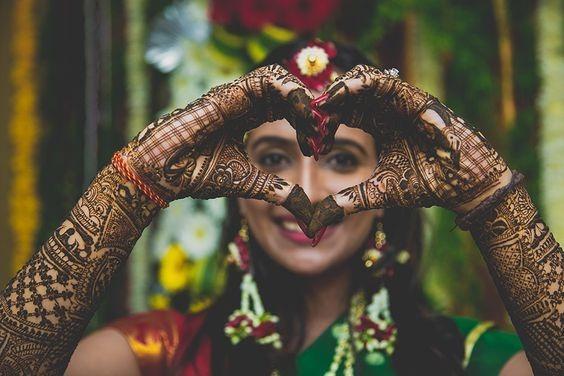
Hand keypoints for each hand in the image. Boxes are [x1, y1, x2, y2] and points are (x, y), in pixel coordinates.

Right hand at [117, 64, 315, 222]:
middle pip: (287, 94)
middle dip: (310, 111)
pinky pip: (265, 79)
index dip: (306, 124)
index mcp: (247, 118)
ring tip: (316, 121)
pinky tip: (303, 107)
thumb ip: (278, 191)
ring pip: (279, 80)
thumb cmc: (198, 175)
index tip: (319, 146)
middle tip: (324, 133)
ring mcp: (235, 95)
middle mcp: (243, 103)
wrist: (164, 173)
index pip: (286, 110)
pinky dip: (288, 89)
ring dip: (302, 97)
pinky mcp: (228, 93)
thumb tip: (306, 210)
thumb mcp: (249, 183)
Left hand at [308, 64, 510, 231]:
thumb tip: (318, 219)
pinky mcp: (416, 99)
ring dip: (341, 89)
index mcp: (379, 125)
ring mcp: (402, 102)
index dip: (326, 122)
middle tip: (305, 114)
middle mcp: (388, 110)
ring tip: (320, 102)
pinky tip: (343, 92)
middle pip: (351, 94)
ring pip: (365, 82)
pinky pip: (386, 83)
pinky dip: (363, 84)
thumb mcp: (379, 192)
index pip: (345, 114)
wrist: (464, 185)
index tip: (309, 139)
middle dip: (327, 102)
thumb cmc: (426, 185)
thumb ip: (349, 200)